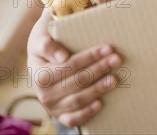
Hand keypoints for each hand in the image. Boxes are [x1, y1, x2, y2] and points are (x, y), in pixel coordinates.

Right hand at [27, 9, 120, 126]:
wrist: (41, 55)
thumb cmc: (46, 41)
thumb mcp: (40, 37)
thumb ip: (47, 45)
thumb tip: (62, 57)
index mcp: (40, 74)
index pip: (70, 65)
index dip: (90, 56)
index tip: (108, 48)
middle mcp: (44, 93)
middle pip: (78, 81)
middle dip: (99, 69)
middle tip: (117, 59)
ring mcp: (52, 106)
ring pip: (78, 100)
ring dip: (98, 89)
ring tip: (114, 78)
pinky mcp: (60, 115)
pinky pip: (73, 119)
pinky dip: (87, 113)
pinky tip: (101, 103)